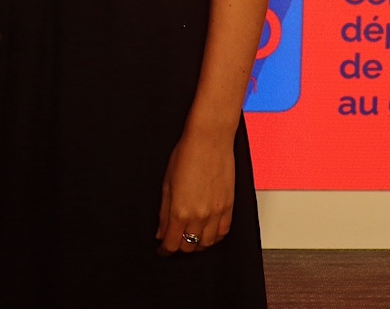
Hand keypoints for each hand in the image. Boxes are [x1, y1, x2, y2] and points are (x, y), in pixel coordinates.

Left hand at [156, 127, 234, 254]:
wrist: (210, 139)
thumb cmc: (187, 154)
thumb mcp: (167, 184)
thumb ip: (164, 213)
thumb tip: (161, 232)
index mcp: (180, 211)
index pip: (172, 243)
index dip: (164, 250)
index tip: (162, 249)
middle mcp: (199, 216)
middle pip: (189, 246)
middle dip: (179, 247)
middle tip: (173, 242)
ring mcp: (217, 212)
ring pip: (207, 243)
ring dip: (197, 244)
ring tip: (190, 238)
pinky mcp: (229, 206)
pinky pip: (223, 232)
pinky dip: (214, 237)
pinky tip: (208, 233)